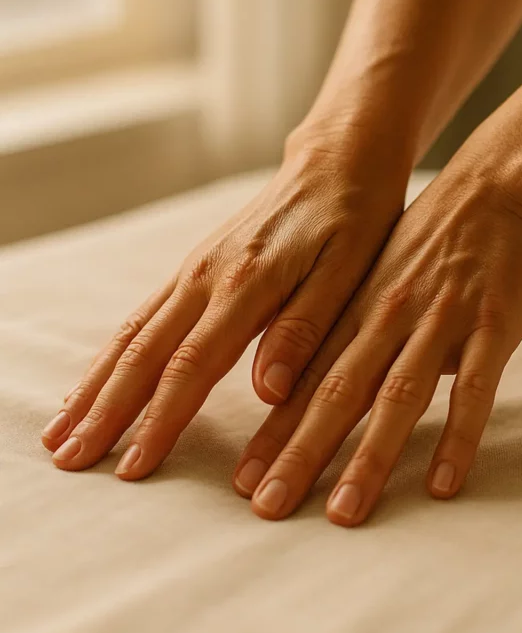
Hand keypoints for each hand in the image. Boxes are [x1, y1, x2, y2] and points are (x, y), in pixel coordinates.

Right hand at [41, 130, 408, 478]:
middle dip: (104, 411)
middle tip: (69, 460)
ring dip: (95, 384)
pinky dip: (112, 355)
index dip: (159, 419)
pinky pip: (142, 316)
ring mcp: (195, 270)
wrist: (335, 164)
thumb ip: (305, 329)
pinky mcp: (195, 268)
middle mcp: (207, 276)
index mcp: (245, 283)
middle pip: (143, 353)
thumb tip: (267, 392)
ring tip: (60, 431)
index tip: (131, 468)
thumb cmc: (351, 222)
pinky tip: (97, 380)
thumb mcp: (347, 272)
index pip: (191, 365)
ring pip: (132, 334)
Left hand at [233, 149, 521, 524]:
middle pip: (337, 391)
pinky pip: (476, 388)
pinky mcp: (492, 324)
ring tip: (344, 511)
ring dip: (369, 455)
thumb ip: (345, 333)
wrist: (500, 189)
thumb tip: (303, 390)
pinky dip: (459, 436)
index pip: (304, 377)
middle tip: (267, 506)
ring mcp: (440, 319)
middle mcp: (387, 315)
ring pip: (398, 395)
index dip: (273, 429)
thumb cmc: (431, 241)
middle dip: (300, 451)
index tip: (242, 480)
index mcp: (356, 306)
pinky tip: (444, 485)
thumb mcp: (376, 277)